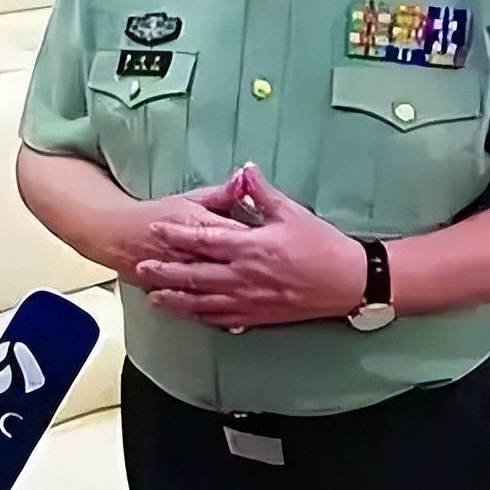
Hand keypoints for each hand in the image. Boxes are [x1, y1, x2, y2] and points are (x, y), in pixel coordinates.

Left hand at [135, 164, 366, 328]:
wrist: (348, 282)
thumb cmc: (322, 244)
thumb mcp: (292, 212)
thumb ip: (263, 192)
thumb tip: (245, 169)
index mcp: (250, 247)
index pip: (203, 240)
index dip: (176, 235)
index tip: (156, 230)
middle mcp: (243, 277)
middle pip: (194, 276)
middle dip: (165, 273)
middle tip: (141, 269)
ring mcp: (249, 301)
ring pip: (203, 303)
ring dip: (176, 301)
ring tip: (154, 300)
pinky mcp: (259, 318)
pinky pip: (223, 320)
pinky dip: (203, 318)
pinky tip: (191, 316)